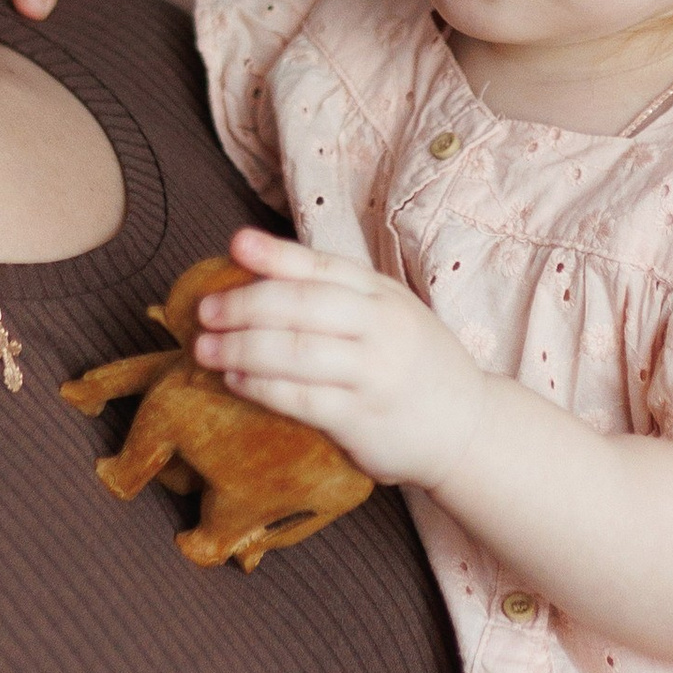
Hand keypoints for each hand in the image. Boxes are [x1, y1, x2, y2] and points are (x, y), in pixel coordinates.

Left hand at [194, 229, 489, 492]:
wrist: (467, 427)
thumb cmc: (416, 366)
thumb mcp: (391, 315)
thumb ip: (341, 296)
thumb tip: (264, 274)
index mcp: (384, 295)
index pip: (322, 267)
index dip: (275, 255)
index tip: (235, 245)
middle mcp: (381, 327)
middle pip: (300, 306)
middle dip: (244, 305)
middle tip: (204, 311)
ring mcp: (372, 373)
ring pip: (295, 352)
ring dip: (241, 347)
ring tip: (205, 348)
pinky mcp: (361, 419)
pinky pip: (300, 398)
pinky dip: (260, 387)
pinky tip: (235, 380)